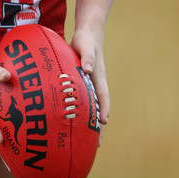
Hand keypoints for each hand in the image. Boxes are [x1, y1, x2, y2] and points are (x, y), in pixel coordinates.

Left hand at [70, 28, 109, 142]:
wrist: (87, 33)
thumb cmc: (86, 39)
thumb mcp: (86, 46)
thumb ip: (87, 57)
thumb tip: (87, 68)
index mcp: (98, 77)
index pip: (103, 97)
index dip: (103, 110)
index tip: (104, 123)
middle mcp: (96, 83)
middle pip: (99, 107)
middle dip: (99, 125)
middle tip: (97, 144)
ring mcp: (90, 84)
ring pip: (92, 106)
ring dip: (91, 122)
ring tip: (88, 140)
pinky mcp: (83, 82)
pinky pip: (84, 100)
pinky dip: (82, 112)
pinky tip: (74, 121)